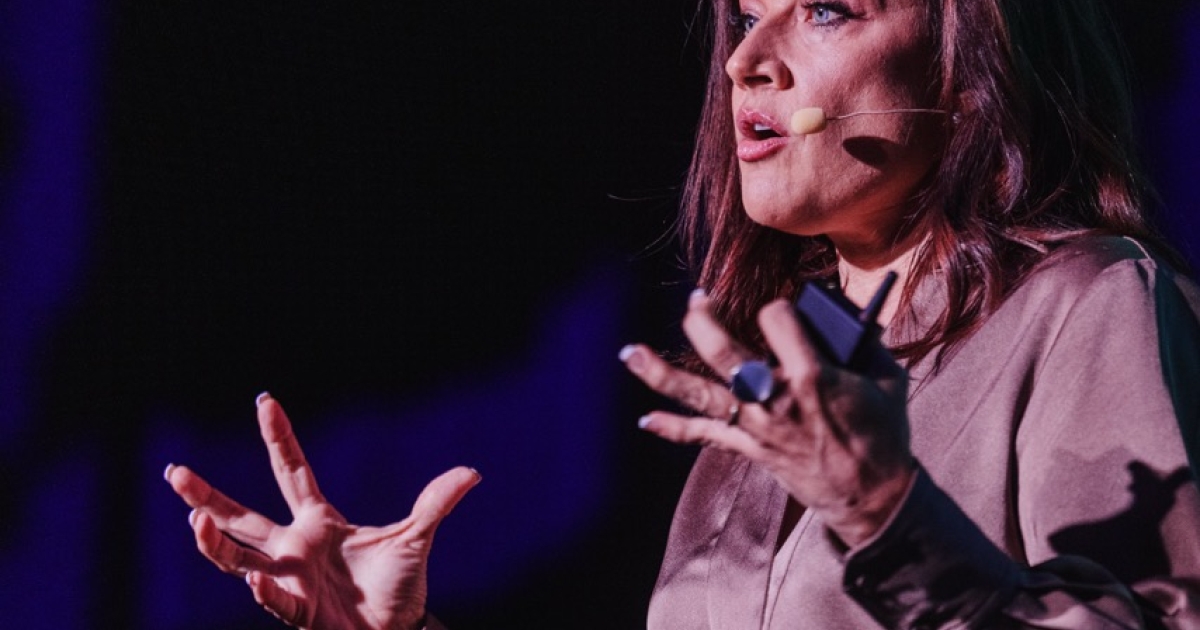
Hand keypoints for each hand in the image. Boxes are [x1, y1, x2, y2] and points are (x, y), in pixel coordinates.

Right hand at [164, 393, 479, 628]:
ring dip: (214, 542)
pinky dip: (266, 591)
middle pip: (241, 516)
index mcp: (318, 521)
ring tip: (193, 520)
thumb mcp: (416, 538)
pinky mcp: (297, 612)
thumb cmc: (398, 588)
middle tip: (174, 472)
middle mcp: (294, 547)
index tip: (265, 401)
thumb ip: (436, 504)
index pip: (292, 470)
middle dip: (206, 496)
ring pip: (238, 559)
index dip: (278, 438)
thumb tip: (472, 473)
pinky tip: (256, 580)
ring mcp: (289, 580)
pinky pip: (275, 600)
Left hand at [622, 291, 912, 546]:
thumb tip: (846, 315)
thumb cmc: (883, 434)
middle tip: (698, 300)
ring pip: (700, 393)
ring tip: (630, 353)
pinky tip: (646, 420)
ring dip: (662, 373)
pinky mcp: (749, 448)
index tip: (784, 312)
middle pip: (724, 350)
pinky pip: (705, 436)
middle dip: (704, 320)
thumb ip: (864, 343)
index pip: (777, 319)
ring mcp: (757, 425)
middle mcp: (775, 398)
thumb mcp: (887, 380)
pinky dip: (674, 428)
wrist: (873, 497)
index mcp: (813, 376)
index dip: (778, 308)